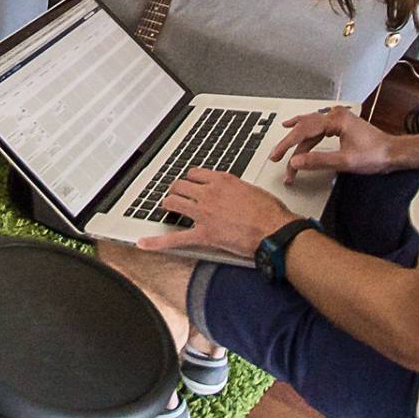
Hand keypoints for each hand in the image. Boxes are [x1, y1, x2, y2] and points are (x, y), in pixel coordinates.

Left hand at [139, 169, 294, 258]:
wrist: (274, 230)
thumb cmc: (269, 211)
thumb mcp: (251, 188)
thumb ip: (233, 187)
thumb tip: (227, 191)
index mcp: (222, 180)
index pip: (195, 174)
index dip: (190, 180)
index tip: (190, 184)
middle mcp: (209, 193)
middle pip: (180, 185)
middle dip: (176, 190)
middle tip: (176, 195)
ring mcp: (204, 213)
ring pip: (173, 201)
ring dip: (168, 203)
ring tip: (166, 207)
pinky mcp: (203, 234)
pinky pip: (175, 238)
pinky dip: (157, 242)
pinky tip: (144, 243)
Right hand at [268, 105, 409, 176]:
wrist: (394, 153)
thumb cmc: (375, 155)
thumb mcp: (344, 161)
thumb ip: (317, 160)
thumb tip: (296, 161)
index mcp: (335, 120)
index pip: (304, 131)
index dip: (287, 145)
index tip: (277, 157)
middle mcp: (335, 115)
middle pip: (304, 127)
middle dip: (290, 143)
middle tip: (276, 156)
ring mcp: (338, 118)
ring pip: (310, 126)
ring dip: (297, 138)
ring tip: (282, 143)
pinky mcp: (341, 124)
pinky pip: (317, 126)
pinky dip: (306, 131)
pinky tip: (298, 129)